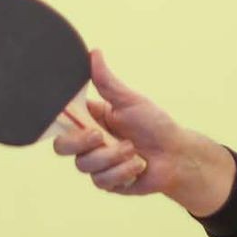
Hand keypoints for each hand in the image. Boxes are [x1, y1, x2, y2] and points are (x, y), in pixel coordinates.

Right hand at [50, 51, 234, 213]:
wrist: (177, 156)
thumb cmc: (155, 125)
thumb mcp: (130, 100)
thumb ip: (107, 81)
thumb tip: (94, 53)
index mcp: (91, 120)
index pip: (63, 120)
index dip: (60, 121)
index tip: (72, 117)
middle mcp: (90, 143)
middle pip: (63, 147)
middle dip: (81, 142)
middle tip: (100, 136)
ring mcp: (97, 164)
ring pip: (85, 165)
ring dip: (113, 157)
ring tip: (134, 150)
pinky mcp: (107, 183)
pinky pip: (102, 180)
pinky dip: (123, 172)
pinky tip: (138, 166)